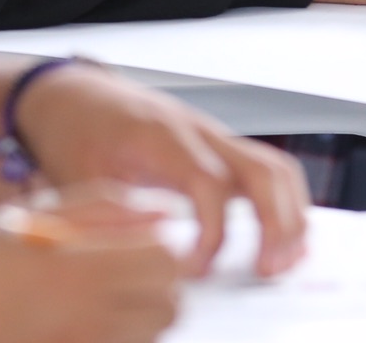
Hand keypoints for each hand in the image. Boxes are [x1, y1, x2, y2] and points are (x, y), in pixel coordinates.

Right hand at [0, 191, 179, 342]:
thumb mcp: (33, 218)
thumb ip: (103, 209)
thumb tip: (162, 211)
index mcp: (77, 269)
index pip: (166, 261)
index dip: (165, 249)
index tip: (147, 243)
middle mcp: (87, 317)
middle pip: (170, 306)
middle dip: (160, 287)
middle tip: (129, 274)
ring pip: (150, 335)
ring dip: (142, 317)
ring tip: (103, 300)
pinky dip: (117, 337)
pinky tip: (83, 323)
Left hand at [12, 65, 307, 278]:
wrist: (76, 96)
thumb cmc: (78, 132)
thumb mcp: (79, 176)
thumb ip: (111, 217)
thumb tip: (142, 261)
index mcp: (161, 137)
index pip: (209, 181)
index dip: (214, 230)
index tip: (198, 267)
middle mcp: (198, 133)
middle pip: (261, 170)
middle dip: (276, 223)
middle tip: (266, 269)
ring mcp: (215, 138)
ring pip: (275, 167)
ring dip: (289, 215)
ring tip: (281, 262)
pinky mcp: (220, 149)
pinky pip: (268, 170)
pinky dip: (284, 204)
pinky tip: (280, 239)